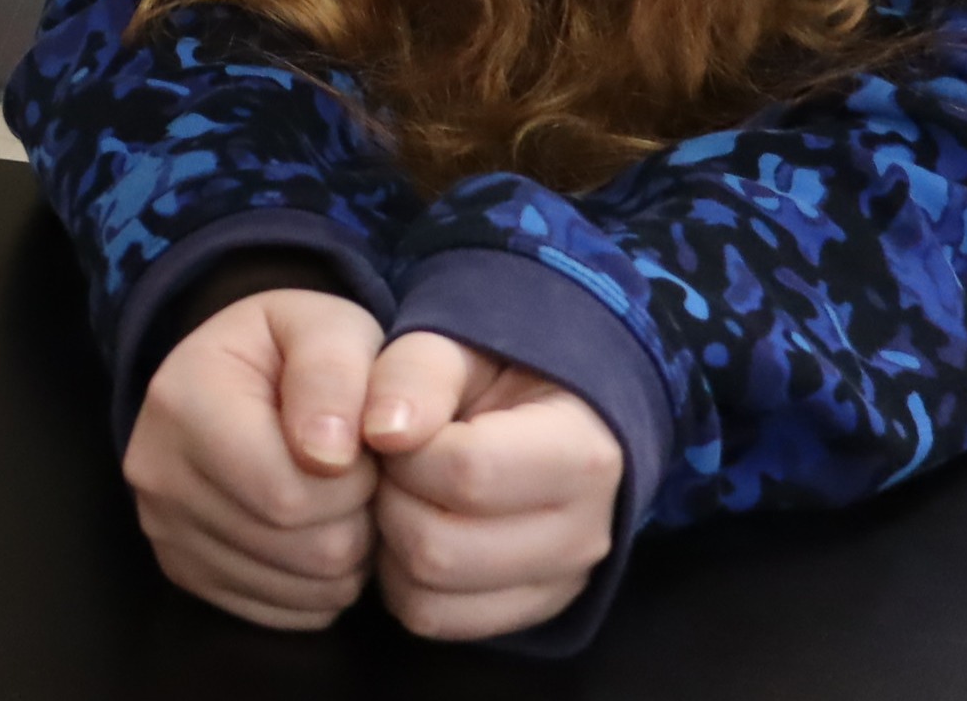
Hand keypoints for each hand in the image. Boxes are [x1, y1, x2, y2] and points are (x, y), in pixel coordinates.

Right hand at [122, 289, 383, 630]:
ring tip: (337, 499)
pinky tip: (314, 531)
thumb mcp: (324, 325)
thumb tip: (329, 455)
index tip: (362, 446)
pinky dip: (319, 585)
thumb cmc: (289, 348)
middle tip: (356, 476)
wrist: (236, 374)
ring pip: (300, 589)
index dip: (355, 480)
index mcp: (182, 402)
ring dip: (345, 555)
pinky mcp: (185, 573)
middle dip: (355, 518)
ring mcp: (165, 532)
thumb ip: (334, 373)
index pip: (289, 492)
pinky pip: (285, 615)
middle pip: (299, 547)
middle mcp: (157, 475)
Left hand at [361, 333, 624, 642]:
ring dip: (390, 542)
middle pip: (438, 548)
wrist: (545, 415)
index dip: (407, 452)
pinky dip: (401, 581)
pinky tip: (413, 530)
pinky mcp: (524, 615)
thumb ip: (416, 375)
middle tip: (394, 463)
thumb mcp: (455, 346)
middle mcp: (584, 534)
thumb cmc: (495, 374)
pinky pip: (432, 620)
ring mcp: (559, 585)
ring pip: (428, 593)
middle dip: (393, 498)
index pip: (468, 474)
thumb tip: (381, 431)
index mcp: (583, 455)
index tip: (399, 427)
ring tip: (405, 492)